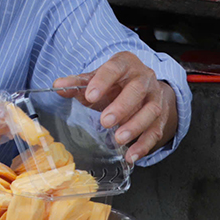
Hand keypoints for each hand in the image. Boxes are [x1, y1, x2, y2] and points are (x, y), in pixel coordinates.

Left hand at [53, 51, 177, 164]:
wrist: (140, 87)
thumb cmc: (114, 83)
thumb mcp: (94, 80)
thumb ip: (76, 83)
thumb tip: (58, 85)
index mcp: (125, 63)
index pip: (115, 68)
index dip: (102, 81)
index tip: (89, 95)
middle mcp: (144, 78)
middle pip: (136, 90)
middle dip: (121, 107)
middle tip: (105, 121)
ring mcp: (155, 97)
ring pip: (151, 111)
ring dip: (135, 126)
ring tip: (119, 139)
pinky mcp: (161, 116)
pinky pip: (156, 130)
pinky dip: (144, 144)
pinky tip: (131, 155)